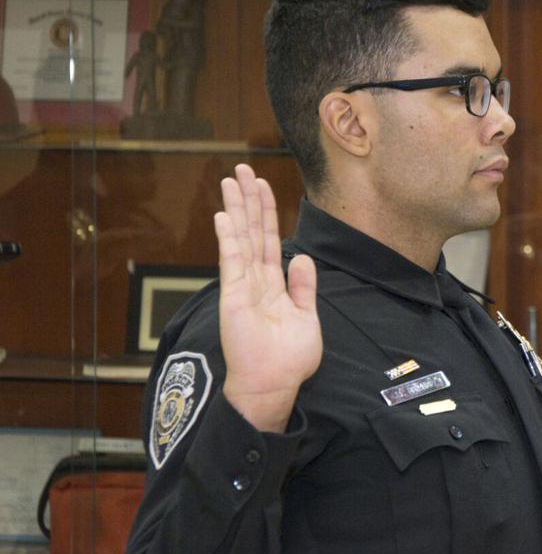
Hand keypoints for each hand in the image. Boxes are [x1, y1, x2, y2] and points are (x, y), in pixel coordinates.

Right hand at [214, 164, 321, 431]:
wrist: (275, 384)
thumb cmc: (289, 358)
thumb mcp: (306, 316)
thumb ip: (302, 286)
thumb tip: (301, 258)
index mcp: (273, 285)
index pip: (270, 240)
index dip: (267, 212)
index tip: (263, 186)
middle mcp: (255, 280)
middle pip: (253, 231)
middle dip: (248, 200)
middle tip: (242, 169)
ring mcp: (242, 286)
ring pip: (241, 239)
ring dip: (236, 209)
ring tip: (231, 180)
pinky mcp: (233, 296)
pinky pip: (232, 261)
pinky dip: (228, 238)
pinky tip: (224, 216)